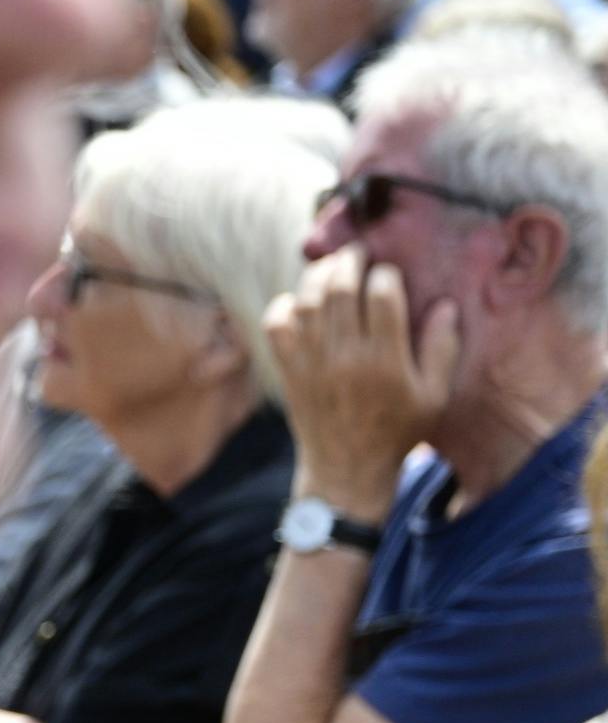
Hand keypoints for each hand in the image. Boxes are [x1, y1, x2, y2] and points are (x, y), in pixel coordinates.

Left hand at [263, 248, 458, 513]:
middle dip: (348, 261)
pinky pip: (277, 324)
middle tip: (356, 253)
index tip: (389, 272)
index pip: (382, 296)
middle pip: (339, 289)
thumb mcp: (435, 396)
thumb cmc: (399, 431)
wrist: (347, 469)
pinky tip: (300, 301)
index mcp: (387, 360)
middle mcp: (346, 355)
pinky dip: (285, 305)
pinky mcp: (288, 369)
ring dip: (317, 276)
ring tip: (331, 268)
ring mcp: (312, 361)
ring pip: (307, 300)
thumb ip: (442, 348)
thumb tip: (445, 303)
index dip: (386, 274)